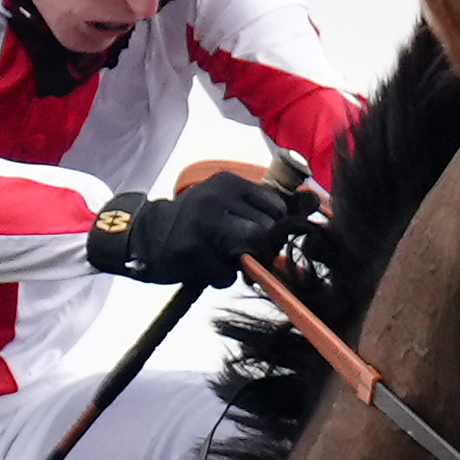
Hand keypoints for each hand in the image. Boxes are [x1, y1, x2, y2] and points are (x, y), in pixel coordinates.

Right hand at [86, 166, 311, 287]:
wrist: (144, 236)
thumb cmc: (194, 223)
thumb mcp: (228, 203)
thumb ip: (266, 205)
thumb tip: (315, 201)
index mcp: (230, 183)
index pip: (277, 206)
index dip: (275, 227)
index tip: (261, 236)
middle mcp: (218, 197)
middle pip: (268, 231)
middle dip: (261, 248)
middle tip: (240, 251)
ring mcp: (205, 223)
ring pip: (251, 251)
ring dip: (243, 263)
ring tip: (223, 257)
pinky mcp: (193, 250)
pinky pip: (226, 273)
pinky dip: (220, 277)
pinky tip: (204, 266)